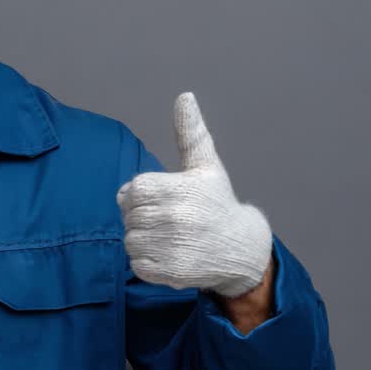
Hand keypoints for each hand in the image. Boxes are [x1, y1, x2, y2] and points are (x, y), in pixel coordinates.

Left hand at [116, 92, 272, 298]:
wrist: (241, 248)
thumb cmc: (217, 202)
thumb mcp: (206, 164)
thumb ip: (190, 132)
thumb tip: (185, 96)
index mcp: (179, 189)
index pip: (131, 191)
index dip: (141, 195)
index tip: (161, 198)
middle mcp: (176, 218)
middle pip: (129, 215)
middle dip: (142, 217)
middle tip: (168, 219)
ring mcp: (172, 247)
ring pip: (130, 239)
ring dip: (144, 239)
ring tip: (170, 236)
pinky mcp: (170, 273)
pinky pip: (137, 263)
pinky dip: (147, 261)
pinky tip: (170, 254)